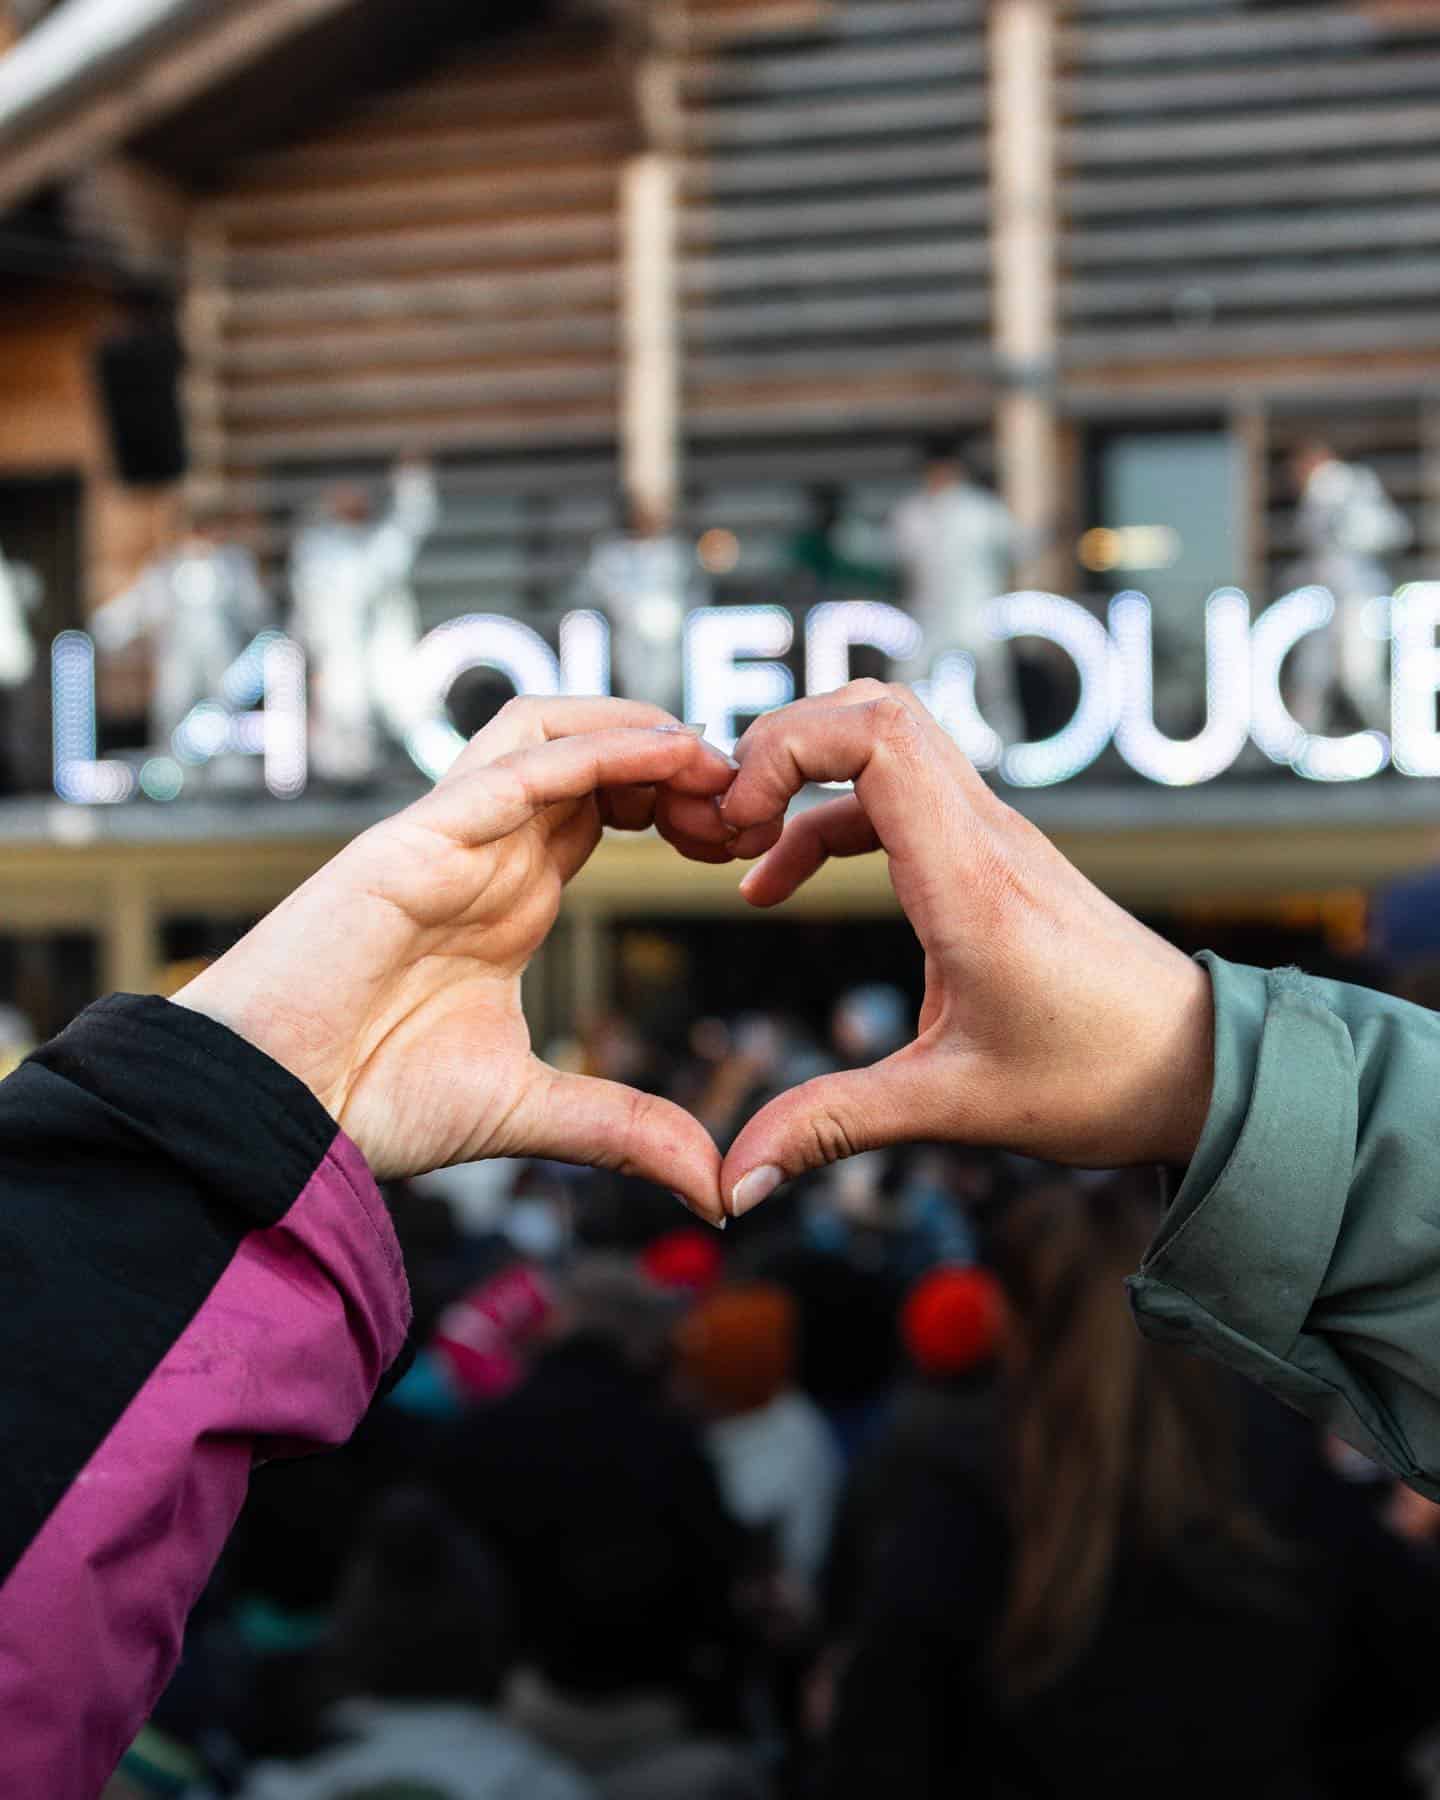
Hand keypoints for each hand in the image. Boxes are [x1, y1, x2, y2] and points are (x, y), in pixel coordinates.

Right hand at [174, 698, 744, 1223]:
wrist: (269, 1117)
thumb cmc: (368, 1104)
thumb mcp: (531, 1110)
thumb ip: (625, 1130)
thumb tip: (716, 1187)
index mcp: (510, 895)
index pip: (605, 807)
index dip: (682, 806)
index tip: (750, 845)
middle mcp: (484, 852)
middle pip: (590, 755)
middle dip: (678, 764)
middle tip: (751, 808)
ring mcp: (446, 837)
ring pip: (548, 729)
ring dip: (641, 732)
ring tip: (718, 768)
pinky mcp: (411, 839)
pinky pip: (513, 766)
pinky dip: (597, 748)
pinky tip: (668, 755)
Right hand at [716, 681, 1214, 1217]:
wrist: (1203, 1069)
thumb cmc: (1099, 1081)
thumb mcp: (951, 1107)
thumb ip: (833, 1128)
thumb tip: (735, 1182)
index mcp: (970, 880)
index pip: (878, 736)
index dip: (787, 747)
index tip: (736, 820)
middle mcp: (986, 836)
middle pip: (877, 709)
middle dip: (783, 741)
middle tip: (725, 816)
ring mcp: (995, 836)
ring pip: (890, 740)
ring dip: (805, 772)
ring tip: (741, 844)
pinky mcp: (995, 856)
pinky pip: (898, 796)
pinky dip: (829, 816)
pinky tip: (781, 881)